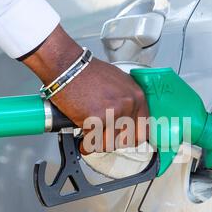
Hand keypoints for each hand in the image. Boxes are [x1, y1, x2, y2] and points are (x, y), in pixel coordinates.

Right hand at [21, 25, 148, 153]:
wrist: (67, 66)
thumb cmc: (88, 73)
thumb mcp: (119, 82)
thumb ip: (127, 102)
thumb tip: (129, 120)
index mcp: (137, 96)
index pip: (144, 130)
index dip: (132, 138)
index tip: (123, 140)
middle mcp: (129, 104)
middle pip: (127, 140)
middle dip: (114, 142)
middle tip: (104, 139)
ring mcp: (114, 112)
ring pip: (110, 143)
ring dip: (99, 144)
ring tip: (91, 138)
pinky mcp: (96, 118)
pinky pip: (93, 142)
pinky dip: (86, 145)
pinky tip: (83, 140)